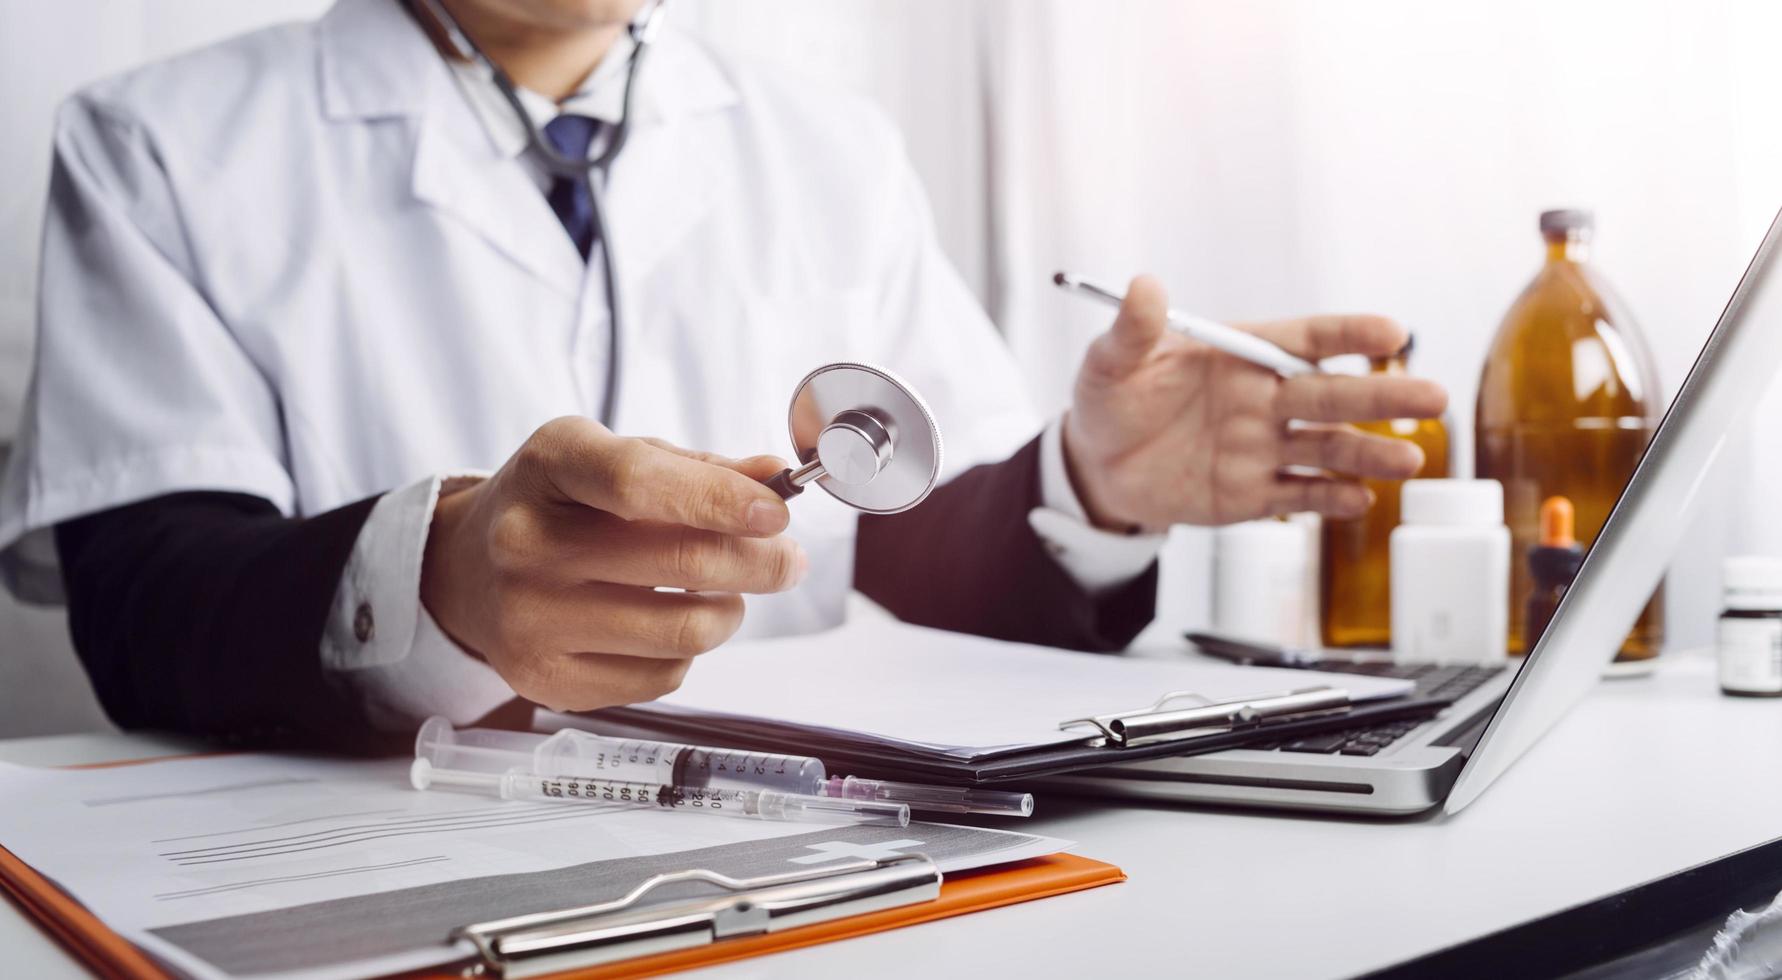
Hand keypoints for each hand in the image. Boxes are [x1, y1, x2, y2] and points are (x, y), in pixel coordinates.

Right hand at [420, 417, 805, 711]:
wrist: (468, 569)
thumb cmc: (560, 505)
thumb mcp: (613, 457)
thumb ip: (698, 468)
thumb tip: (774, 480)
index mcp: (549, 466)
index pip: (637, 482)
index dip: (720, 499)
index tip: (776, 513)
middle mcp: (526, 543)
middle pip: (681, 561)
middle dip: (759, 562)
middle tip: (786, 559)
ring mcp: (530, 619)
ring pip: (685, 630)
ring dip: (730, 610)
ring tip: (724, 591)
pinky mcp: (546, 680)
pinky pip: (664, 676)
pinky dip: (688, 651)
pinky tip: (670, 622)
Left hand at [1063, 276, 1448, 529]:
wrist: (1098, 467)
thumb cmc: (1112, 400)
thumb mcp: (1110, 361)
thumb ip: (1134, 329)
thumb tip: (1143, 284)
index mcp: (1241, 354)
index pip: (1304, 339)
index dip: (1348, 334)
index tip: (1392, 331)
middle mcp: (1264, 399)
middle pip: (1333, 395)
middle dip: (1383, 396)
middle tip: (1434, 395)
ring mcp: (1264, 447)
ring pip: (1327, 449)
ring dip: (1369, 453)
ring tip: (1411, 460)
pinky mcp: (1254, 494)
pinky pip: (1299, 495)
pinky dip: (1329, 499)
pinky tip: (1359, 500)